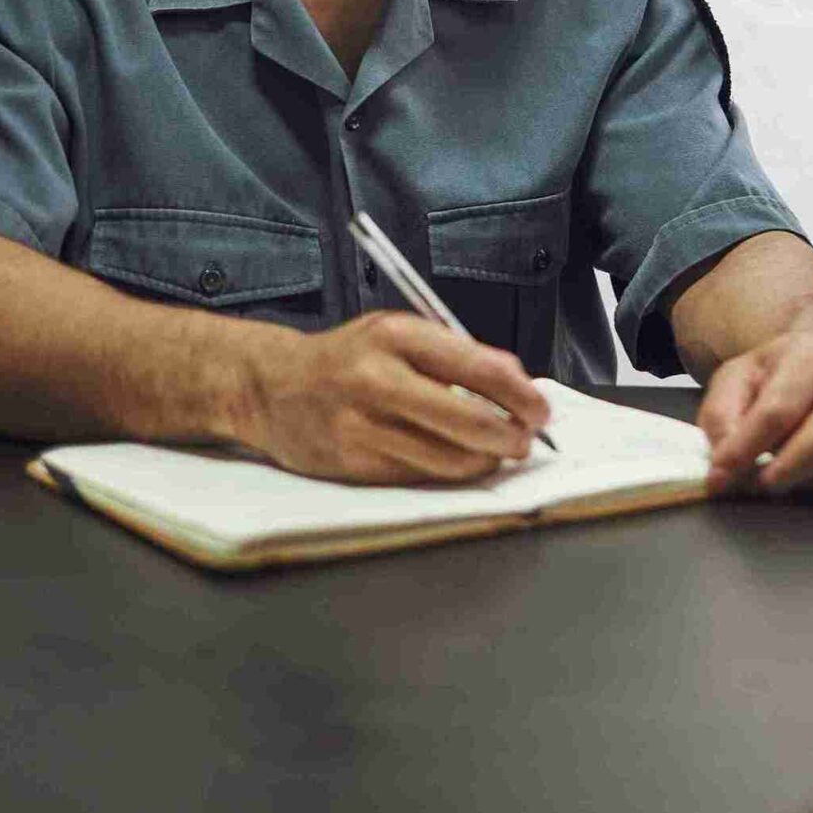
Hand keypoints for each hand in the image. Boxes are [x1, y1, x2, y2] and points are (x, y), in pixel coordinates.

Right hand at [239, 310, 552, 483]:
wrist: (271, 386)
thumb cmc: (350, 358)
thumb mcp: (400, 335)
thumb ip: (456, 356)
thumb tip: (518, 387)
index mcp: (397, 336)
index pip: (478, 368)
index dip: (521, 395)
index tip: (541, 408)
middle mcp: (376, 379)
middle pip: (468, 421)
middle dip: (510, 436)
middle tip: (526, 440)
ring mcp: (361, 426)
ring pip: (448, 459)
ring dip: (484, 461)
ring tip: (495, 452)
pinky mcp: (352, 464)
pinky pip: (418, 477)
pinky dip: (447, 473)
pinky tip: (456, 463)